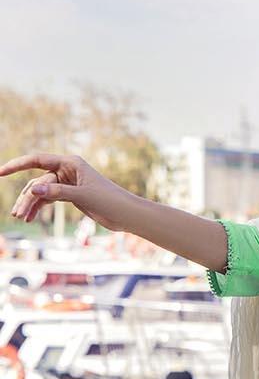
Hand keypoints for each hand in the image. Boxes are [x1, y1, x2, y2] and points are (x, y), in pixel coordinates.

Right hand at [0, 152, 131, 231]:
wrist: (126, 214)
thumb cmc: (109, 200)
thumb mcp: (82, 196)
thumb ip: (57, 192)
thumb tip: (34, 190)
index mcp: (70, 163)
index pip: (37, 160)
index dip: (17, 165)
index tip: (0, 172)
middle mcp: (67, 170)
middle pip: (38, 181)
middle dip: (27, 197)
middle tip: (18, 214)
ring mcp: (67, 183)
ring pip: (41, 192)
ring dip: (31, 204)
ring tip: (22, 218)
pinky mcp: (70, 195)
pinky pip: (49, 199)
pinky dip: (39, 207)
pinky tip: (31, 218)